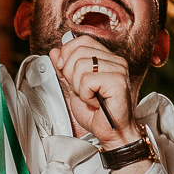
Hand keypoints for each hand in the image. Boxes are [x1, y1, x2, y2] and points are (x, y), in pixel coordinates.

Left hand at [48, 32, 138, 146]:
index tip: (63, 70)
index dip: (68, 52)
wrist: (110, 132)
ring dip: (78, 86)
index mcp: (107, 59)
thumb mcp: (74, 87)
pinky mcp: (117, 81)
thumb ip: (64, 69)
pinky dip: (85, 95)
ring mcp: (118, 70)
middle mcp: (115, 61)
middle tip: (81, 90)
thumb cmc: (98, 113)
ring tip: (89, 97)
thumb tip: (55, 51)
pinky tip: (94, 102)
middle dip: (70, 73)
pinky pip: (87, 81)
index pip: (83, 40)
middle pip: (79, 51)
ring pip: (81, 65)